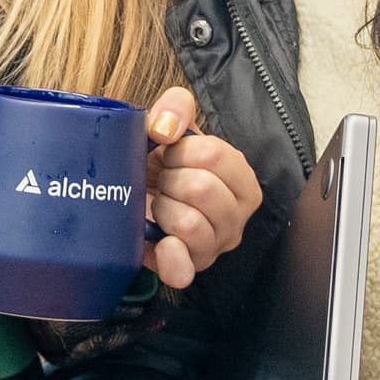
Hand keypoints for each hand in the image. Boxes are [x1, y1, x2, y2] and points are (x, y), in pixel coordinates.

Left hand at [142, 88, 261, 290]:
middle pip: (202, 189)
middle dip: (170, 179)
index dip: (180, 151)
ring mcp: (213, 247)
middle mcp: (236, 218)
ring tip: (159, 205)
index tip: (169, 154)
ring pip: (189, 224)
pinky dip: (170, 257)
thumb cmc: (161, 163)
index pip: (215, 156)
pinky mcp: (187, 269)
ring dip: (163, 208)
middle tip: (162, 181)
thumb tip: (165, 127)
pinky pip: (183, 271)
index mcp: (242, 181)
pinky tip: (161, 242)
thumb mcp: (170, 126)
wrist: (137, 194)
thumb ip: (175, 108)